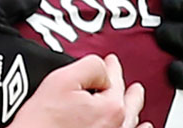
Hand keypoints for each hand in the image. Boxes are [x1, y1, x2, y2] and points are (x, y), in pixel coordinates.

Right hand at [12, 54, 152, 127]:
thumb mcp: (63, 79)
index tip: (111, 61)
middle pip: (128, 102)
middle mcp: (117, 126)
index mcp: (112, 108)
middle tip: (128, 80)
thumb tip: (100, 68)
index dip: (111, 67)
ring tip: (136, 98)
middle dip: (127, 88)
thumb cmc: (43, 122)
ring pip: (131, 121)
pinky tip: (139, 126)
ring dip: (134, 107)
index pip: (115, 80)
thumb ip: (89, 66)